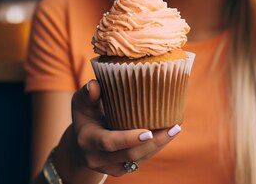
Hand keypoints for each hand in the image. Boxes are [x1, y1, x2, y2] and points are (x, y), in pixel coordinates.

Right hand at [60, 80, 181, 177]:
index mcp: (88, 141)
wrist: (80, 144)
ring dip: (159, 145)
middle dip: (154, 143)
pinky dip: (155, 147)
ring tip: (175, 128)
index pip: (109, 143)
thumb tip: (95, 84)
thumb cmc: (85, 116)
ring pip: (139, 160)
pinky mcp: (121, 170)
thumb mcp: (81, 103)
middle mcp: (98, 158)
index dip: (129, 139)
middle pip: (130, 155)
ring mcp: (111, 168)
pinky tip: (167, 134)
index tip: (148, 132)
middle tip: (173, 127)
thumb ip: (87, 94)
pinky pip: (141, 160)